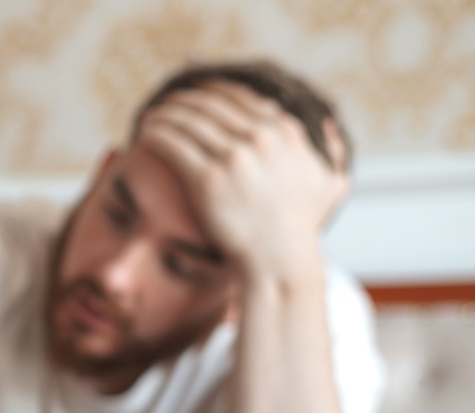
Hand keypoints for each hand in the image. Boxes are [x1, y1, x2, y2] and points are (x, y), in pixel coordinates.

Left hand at [137, 82, 347, 285]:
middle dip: (184, 100)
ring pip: (188, 120)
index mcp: (285, 133)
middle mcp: (261, 138)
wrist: (279, 259)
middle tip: (167, 104)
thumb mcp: (328, 185)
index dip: (215, 92)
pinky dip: (156, 133)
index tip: (197, 94)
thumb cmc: (300, 229)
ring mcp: (234, 156)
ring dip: (165, 114)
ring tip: (151, 117)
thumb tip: (330, 128)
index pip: (243, 98)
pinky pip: (173, 143)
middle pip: (211, 105)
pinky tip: (144, 133)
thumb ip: (330, 153)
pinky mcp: (207, 178)